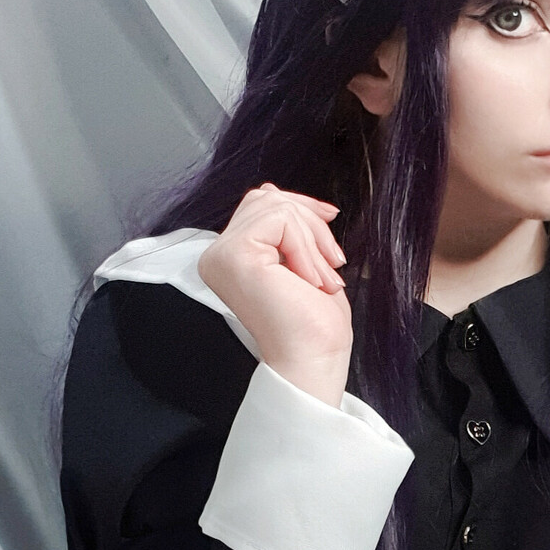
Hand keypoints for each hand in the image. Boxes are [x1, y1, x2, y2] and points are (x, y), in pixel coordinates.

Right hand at [196, 183, 351, 387]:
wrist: (314, 359)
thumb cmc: (313, 325)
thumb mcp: (300, 260)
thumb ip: (283, 227)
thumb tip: (275, 190)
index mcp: (230, 257)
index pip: (261, 204)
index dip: (303, 209)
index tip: (331, 228)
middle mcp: (217, 255)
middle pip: (268, 197)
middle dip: (311, 224)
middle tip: (332, 266)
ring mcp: (221, 255)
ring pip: (278, 205)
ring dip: (314, 240)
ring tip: (321, 279)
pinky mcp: (235, 255)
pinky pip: (281, 220)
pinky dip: (307, 247)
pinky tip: (309, 280)